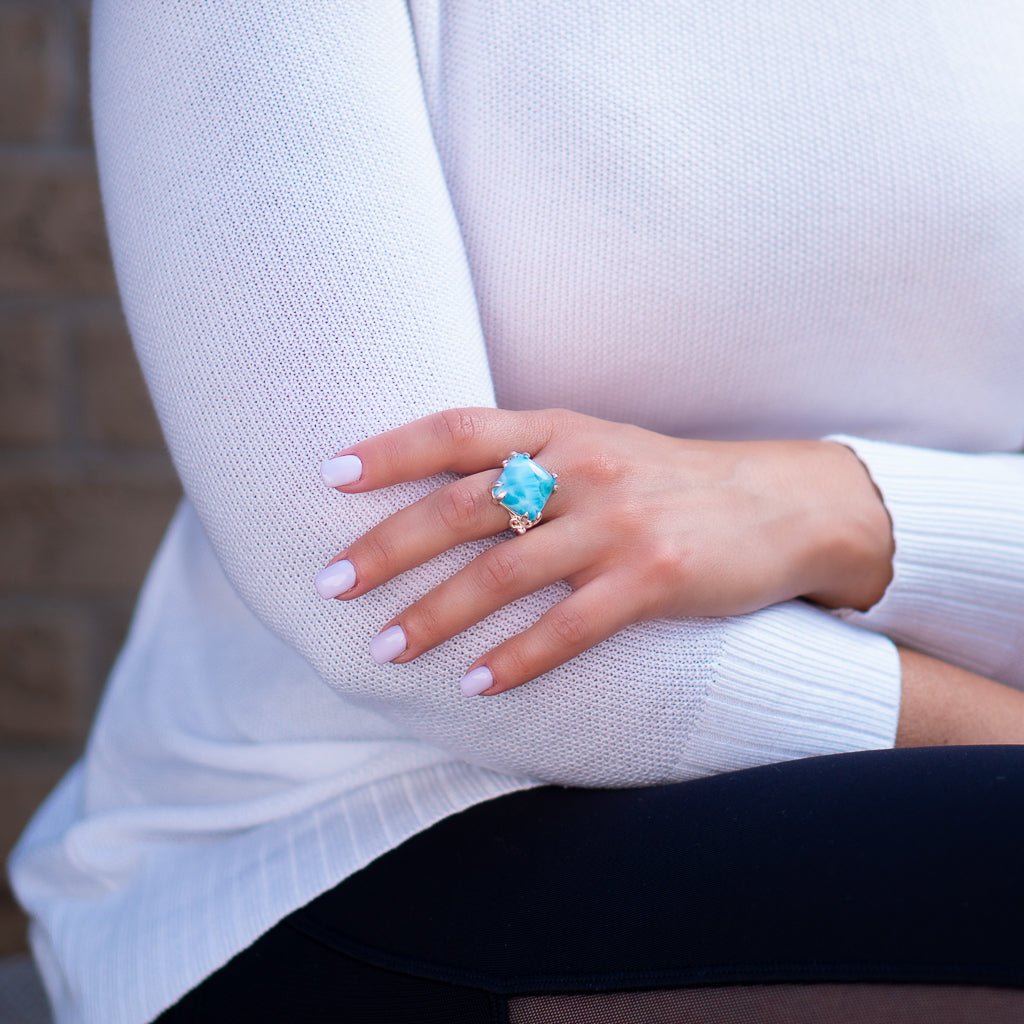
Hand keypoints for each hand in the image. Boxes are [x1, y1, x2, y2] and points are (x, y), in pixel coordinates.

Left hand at [315, 407, 892, 695]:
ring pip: (503, 574)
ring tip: (386, 649)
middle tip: (331, 582)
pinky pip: (569, 627)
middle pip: (463, 507)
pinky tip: (477, 685)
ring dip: (436, 615)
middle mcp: (581, 469)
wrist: (778, 504)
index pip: (457, 431)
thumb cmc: (671, 480)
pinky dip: (518, 659)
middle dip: (389, 545)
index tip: (330, 475)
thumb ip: (531, 461)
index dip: (390, 450)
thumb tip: (446, 492)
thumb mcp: (600, 448)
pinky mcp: (653, 578)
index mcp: (560, 431)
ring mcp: (617, 524)